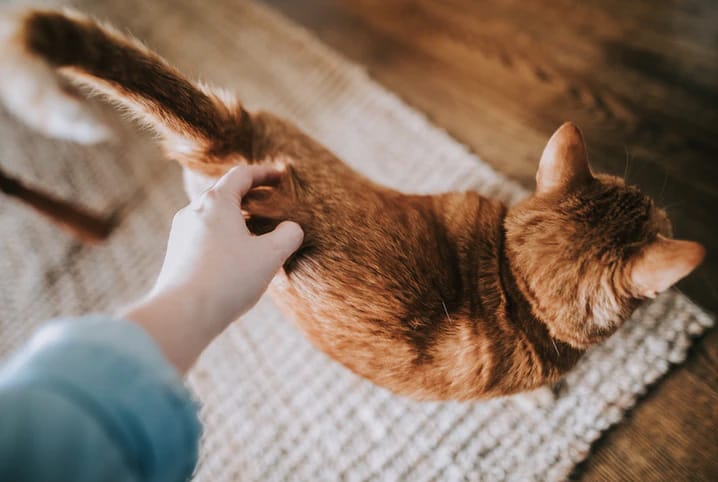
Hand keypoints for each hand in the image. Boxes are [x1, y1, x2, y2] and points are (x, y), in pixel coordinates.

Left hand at [123, 165, 302, 372]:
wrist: (183, 314)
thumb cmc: (228, 280)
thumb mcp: (270, 256)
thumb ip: (288, 236)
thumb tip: (292, 228)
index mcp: (216, 202)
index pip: (242, 175)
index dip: (264, 173)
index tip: (281, 177)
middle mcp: (193, 211)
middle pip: (224, 193)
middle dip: (250, 195)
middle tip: (271, 203)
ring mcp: (181, 233)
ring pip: (213, 216)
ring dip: (236, 218)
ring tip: (256, 232)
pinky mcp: (176, 254)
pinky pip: (204, 236)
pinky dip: (223, 236)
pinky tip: (236, 257)